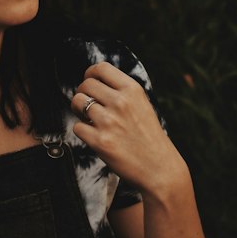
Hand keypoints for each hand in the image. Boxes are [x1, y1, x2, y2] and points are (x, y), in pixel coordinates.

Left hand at [72, 61, 189, 201]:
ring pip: (77, 103)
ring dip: (79, 111)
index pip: (101, 68)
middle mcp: (120, 102)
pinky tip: (95, 136)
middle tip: (89, 106)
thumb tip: (93, 81)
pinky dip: (82, 131)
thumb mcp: (142, 105)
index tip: (90, 83)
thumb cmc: (149, 138)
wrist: (160, 169)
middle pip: (85, 85)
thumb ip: (121, 92)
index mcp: (132, 90)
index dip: (90, 74)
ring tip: (90, 120)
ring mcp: (109, 122)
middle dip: (83, 94)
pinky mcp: (100, 141)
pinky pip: (77, 127)